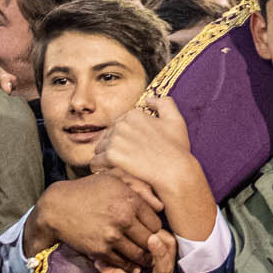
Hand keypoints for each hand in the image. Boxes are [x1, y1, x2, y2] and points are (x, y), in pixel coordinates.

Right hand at [26, 170, 163, 270]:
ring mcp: (111, 236)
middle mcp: (123, 218)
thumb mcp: (115, 180)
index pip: (156, 223)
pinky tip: (131, 264)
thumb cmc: (89, 190)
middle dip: (153, 246)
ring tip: (146, 259)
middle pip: (150, 240)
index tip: (152, 232)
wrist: (58, 207)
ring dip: (143, 258)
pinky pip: (121, 263)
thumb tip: (161, 206)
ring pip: (138, 254)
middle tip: (154, 250)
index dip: (155, 228)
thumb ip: (140, 188)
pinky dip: (128, 265)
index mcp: (130, 200)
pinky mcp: (100, 250)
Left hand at [90, 231, 178, 272]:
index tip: (153, 228)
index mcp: (161, 268)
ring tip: (98, 262)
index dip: (164, 240)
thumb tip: (144, 207)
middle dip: (159, 254)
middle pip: (164, 269)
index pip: (169, 251)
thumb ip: (140, 237)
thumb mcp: (139, 260)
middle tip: (149, 238)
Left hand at [92, 97, 218, 240]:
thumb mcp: (176, 120)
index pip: (118, 125)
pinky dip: (101, 168)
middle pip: (107, 136)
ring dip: (105, 157)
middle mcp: (122, 123)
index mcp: (134, 114)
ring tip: (118, 167)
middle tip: (126, 159)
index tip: (132, 149)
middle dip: (113, 147)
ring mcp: (116, 139)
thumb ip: (164, 103)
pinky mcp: (111, 155)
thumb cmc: (177, 149)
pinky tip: (112, 172)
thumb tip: (149, 100)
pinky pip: (96, 162)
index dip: (124, 138)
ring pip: (100, 148)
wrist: (175, 172)